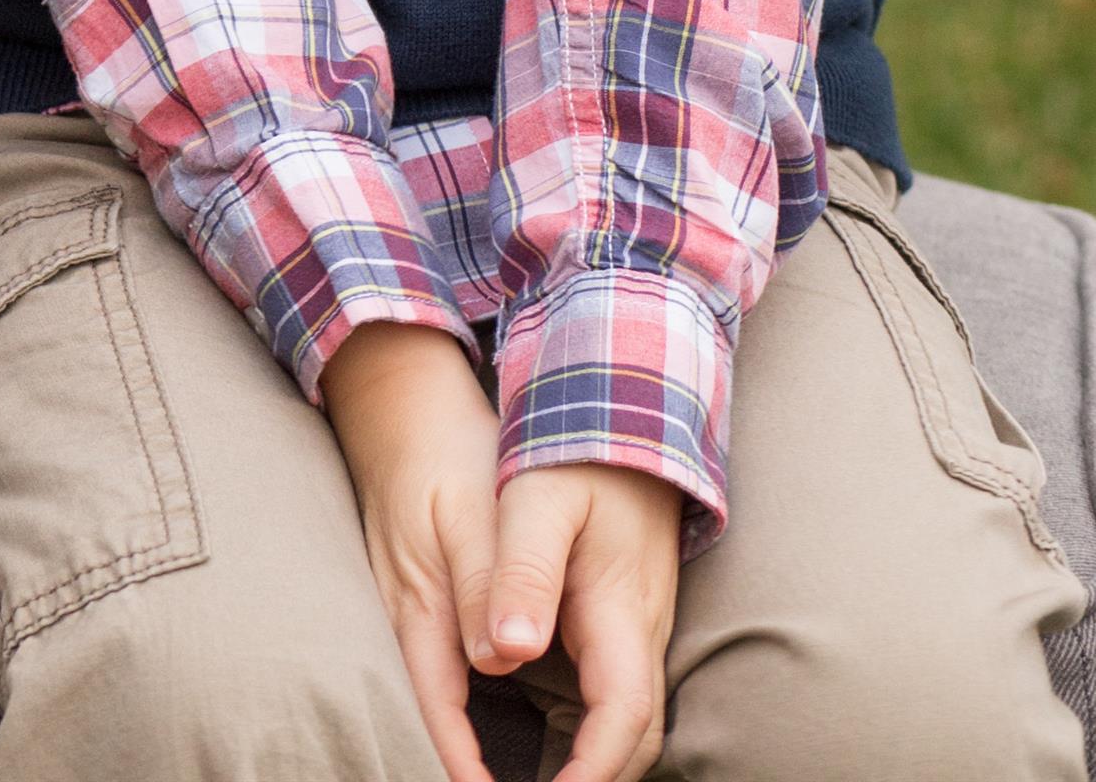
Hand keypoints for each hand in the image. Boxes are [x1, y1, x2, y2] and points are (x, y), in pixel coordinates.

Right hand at [323, 322, 502, 781]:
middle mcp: (402, 614)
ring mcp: (399, 602)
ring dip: (449, 746)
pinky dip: (447, 710)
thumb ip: (487, 585)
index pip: (438, 717)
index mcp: (421, 604)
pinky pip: (424, 669)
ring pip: (422, 698)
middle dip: (453, 768)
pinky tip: (466, 726)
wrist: (396, 389)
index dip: (461, 771)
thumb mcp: (471, 510)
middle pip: (423, 719)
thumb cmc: (442, 445)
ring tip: (486, 780)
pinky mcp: (407, 587)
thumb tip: (503, 659)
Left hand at [474, 465, 680, 781]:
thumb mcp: (535, 502)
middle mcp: (640, 629)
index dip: (590, 771)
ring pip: (631, 718)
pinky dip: (597, 731)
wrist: (624, 404)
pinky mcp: (625, 612)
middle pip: (635, 735)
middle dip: (598, 780)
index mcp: (620, 611)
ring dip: (599, 761)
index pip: (621, 718)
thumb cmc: (575, 449)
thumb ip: (521, 574)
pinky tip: (562, 746)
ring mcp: (639, 623)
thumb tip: (507, 651)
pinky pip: (619, 692)